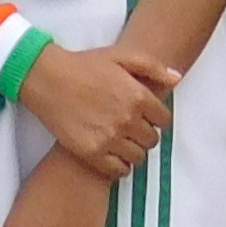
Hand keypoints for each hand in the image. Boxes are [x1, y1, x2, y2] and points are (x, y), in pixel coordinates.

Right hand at [17, 37, 178, 178]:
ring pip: (138, 157)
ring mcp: (110, 138)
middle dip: (145, 133)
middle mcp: (127, 120)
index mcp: (138, 96)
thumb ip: (152, 67)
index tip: (145, 115)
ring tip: (120, 140)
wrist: (49, 79)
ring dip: (133, 150)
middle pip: (152, 140)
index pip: (164, 120)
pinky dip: (119, 165)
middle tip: (131, 127)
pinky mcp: (92, 153)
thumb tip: (177, 79)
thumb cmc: (85, 65)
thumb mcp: (121, 56)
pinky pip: (119, 171)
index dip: (156, 117)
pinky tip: (111, 153)